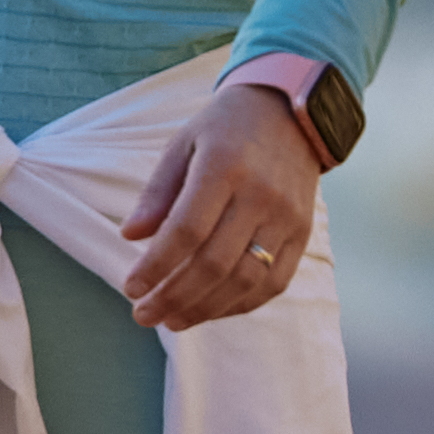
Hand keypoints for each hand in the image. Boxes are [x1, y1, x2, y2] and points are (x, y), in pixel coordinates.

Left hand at [120, 73, 327, 328]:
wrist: (293, 113)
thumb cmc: (225, 129)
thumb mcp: (183, 145)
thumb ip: (158, 192)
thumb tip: (130, 236)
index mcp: (225, 168)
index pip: (186, 230)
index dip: (156, 266)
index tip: (130, 288)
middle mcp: (261, 196)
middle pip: (215, 263)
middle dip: (174, 297)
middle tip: (143, 314)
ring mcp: (287, 218)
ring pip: (246, 280)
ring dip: (205, 309)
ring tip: (171, 320)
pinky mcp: (303, 233)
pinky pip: (274, 282)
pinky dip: (240, 305)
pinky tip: (209, 311)